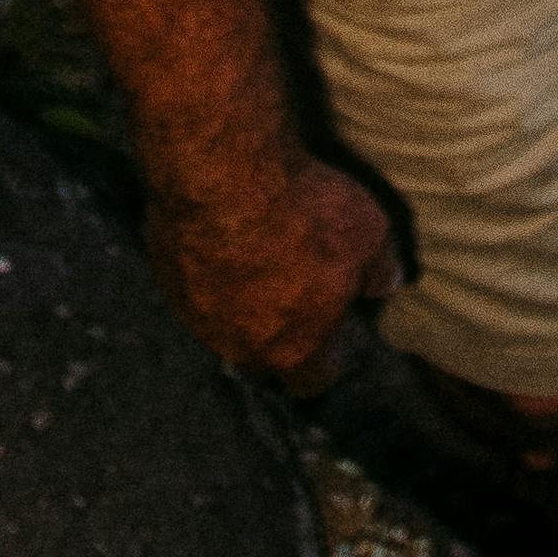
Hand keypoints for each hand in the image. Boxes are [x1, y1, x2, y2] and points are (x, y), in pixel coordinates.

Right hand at [154, 150, 401, 388]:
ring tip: (256, 255)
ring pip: (224, 322)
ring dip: (239, 300)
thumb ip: (381, 269)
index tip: (336, 328)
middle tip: (294, 289)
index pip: (314, 380)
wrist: (225, 175)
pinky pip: (194, 284)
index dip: (328, 357)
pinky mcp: (167, 278)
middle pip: (264, 354)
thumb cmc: (306, 213)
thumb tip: (390, 284)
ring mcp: (198, 315)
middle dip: (280, 331)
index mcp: (295, 349)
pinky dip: (209, 268)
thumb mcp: (369, 234)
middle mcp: (242, 346)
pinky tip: (222, 232)